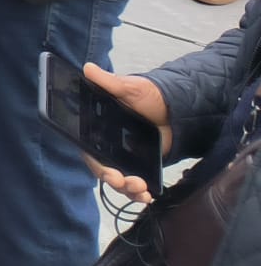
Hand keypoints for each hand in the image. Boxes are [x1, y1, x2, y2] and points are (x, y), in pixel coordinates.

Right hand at [79, 62, 171, 205]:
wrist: (177, 108)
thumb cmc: (149, 95)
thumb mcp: (130, 87)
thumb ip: (109, 82)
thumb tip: (88, 69)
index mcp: (100, 129)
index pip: (90, 150)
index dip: (96, 164)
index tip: (109, 172)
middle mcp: (109, 145)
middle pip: (104, 170)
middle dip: (113, 180)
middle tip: (125, 182)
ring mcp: (126, 157)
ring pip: (119, 181)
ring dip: (127, 190)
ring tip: (141, 191)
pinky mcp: (142, 166)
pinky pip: (136, 185)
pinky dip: (139, 193)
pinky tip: (147, 196)